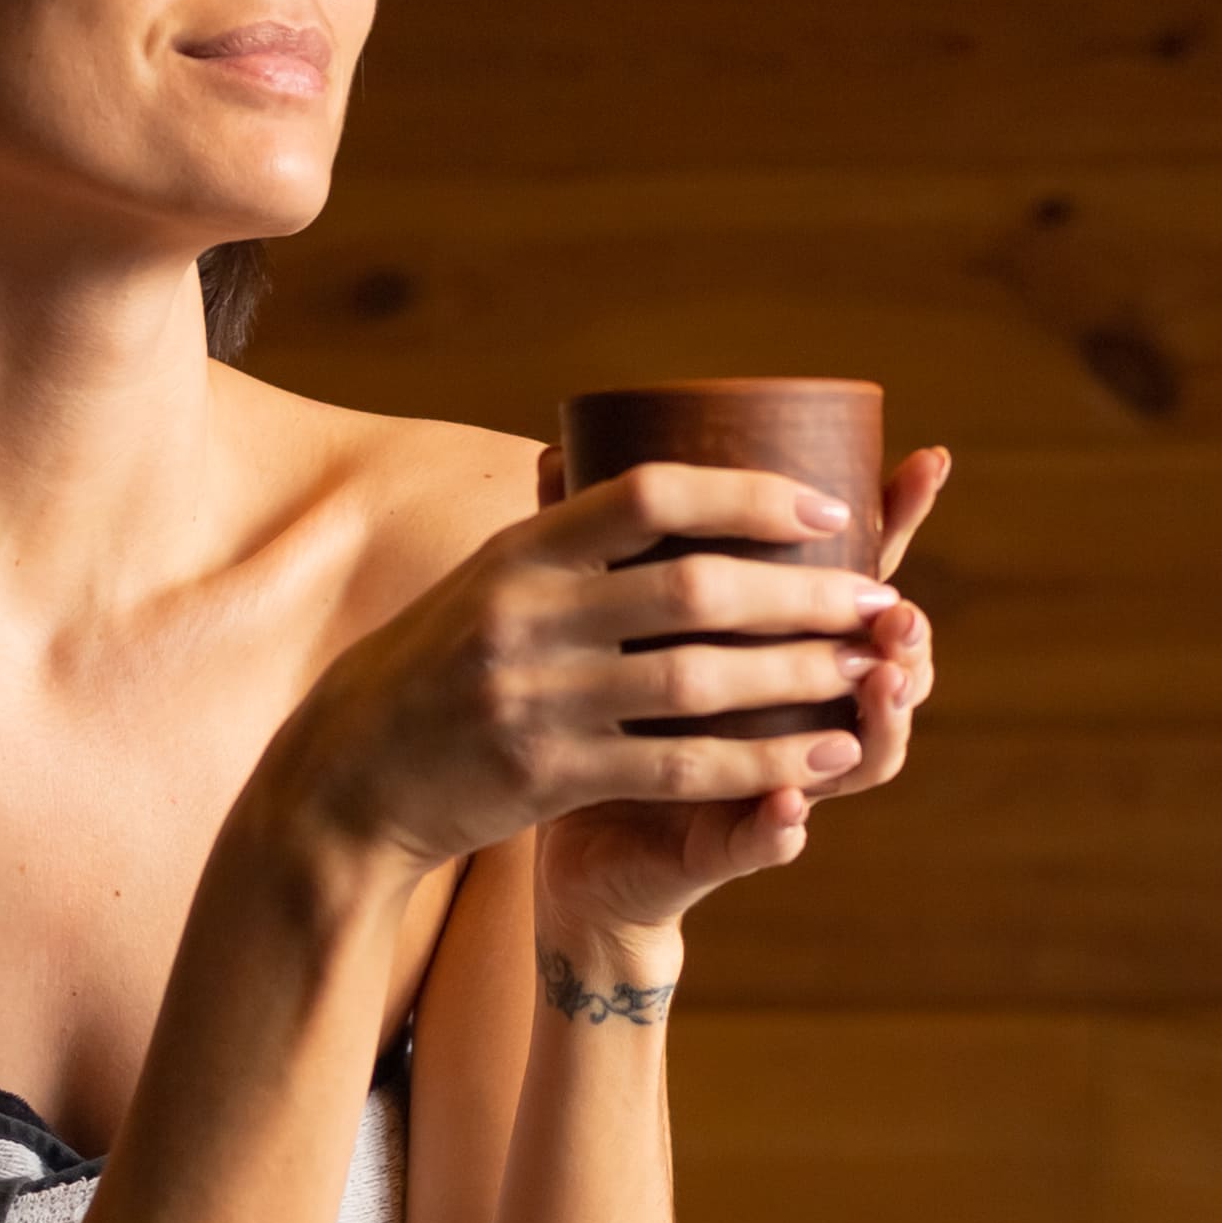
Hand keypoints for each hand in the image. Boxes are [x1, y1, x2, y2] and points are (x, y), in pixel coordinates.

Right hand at [249, 457, 923, 918]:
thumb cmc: (433, 669)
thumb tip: (583, 442)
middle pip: (693, 590)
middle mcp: (526, 616)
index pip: (649, 495)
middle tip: (876, 598)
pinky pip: (678, 768)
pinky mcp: (546, 776)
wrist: (345, 780)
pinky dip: (762, 762)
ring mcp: (535, 698)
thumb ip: (551, 535)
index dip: (749, 494)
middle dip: (800, 593)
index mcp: (520, 552)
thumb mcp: (480, 582)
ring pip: (698, 681)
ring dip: (796, 676)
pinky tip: (823, 757)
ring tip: (868, 671)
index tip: (829, 505)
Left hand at [527, 444, 951, 937]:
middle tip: (901, 603)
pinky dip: (778, 828)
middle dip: (903, 631)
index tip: (929, 461)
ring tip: (878, 685)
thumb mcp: (608, 635)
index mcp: (773, 650)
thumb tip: (554, 448)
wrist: (572, 852)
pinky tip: (790, 805)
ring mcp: (767, 786)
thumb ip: (610, 558)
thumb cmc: (603, 727)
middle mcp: (792, 718)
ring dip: (878, 721)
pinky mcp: (717, 852)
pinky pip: (760, 841)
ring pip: (860, 756)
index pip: (849, 577)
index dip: (895, 524)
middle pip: (883, 663)